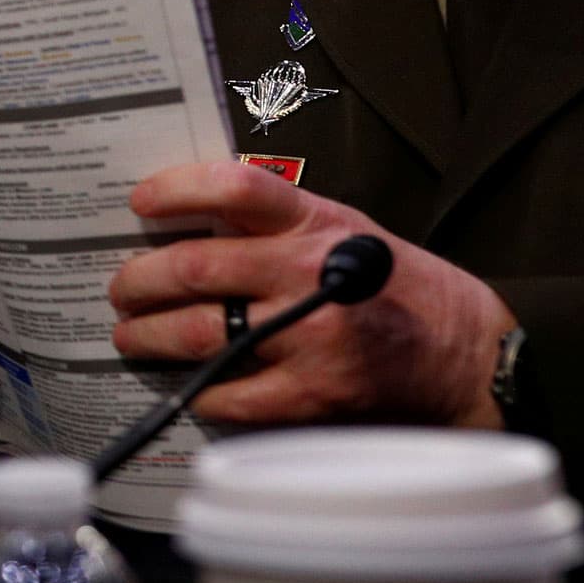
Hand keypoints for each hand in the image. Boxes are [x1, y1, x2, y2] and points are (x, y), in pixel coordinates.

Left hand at [108, 160, 513, 427]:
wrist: (463, 352)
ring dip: (149, 335)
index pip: (235, 187)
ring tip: (130, 335)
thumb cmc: (392, 284)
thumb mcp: (341, 227)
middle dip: (139, 280)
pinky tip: (188, 383)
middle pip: (195, 268)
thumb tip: (187, 219)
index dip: (177, 190)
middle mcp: (309, 275)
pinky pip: (230, 394)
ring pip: (200, 334)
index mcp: (316, 224)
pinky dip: (199, 389)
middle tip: (120, 289)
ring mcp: (310, 339)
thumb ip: (274, 221)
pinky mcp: (312, 395)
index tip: (140, 201)